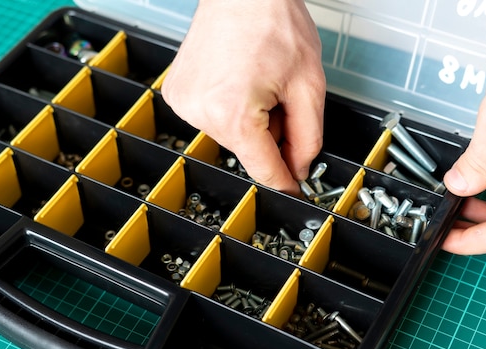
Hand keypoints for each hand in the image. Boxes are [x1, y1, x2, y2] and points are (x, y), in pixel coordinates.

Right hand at [161, 0, 325, 195]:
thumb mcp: (308, 86)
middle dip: (270, 133)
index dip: (285, 181)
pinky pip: (212, 117)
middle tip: (279, 96)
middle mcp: (201, 113)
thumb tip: (298, 168)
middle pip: (248, 150)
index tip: (293, 189)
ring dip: (249, 120)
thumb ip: (308, 138)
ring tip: (256, 81)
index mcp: (232, 115)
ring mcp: (184, 103)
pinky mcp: (177, 94)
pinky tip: (237, 79)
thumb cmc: (272, 21)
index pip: (264, 170)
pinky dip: (229, 107)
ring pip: (231, 134)